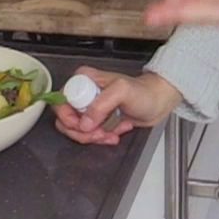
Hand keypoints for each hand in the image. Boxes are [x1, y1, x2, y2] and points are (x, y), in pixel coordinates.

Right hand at [51, 67, 182, 145]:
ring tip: (110, 134)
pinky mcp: (96, 120)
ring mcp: (88, 108)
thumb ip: (101, 105)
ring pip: (76, 130)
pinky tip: (115, 133)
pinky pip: (88, 135)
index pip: (60, 100)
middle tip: (99, 133)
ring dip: (93, 137)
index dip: (68, 117)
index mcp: (83, 79)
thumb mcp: (122, 91)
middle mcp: (82, 93)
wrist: (158, 102)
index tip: (84, 125)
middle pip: (65, 119)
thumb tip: (84, 123)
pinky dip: (101, 138)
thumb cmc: (143, 92)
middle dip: (82, 132)